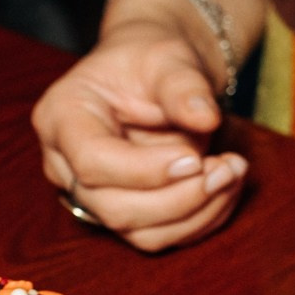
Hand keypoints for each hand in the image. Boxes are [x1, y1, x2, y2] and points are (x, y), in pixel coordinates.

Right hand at [33, 7, 248, 251]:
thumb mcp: (167, 58)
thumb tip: (206, 117)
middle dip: (179, 197)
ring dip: (196, 213)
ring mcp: (89, 194)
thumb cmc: (151, 59)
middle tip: (228, 168)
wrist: (155, 73)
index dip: (144, 170)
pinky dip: (201, 219)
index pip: (92, 161)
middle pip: (114, 207)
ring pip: (138, 232)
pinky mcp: (119, 212)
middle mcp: (65, 163)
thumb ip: (183, 86)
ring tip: (233, 173)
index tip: (195, 158)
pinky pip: (159, 236)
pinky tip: (226, 187)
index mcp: (61, 116)